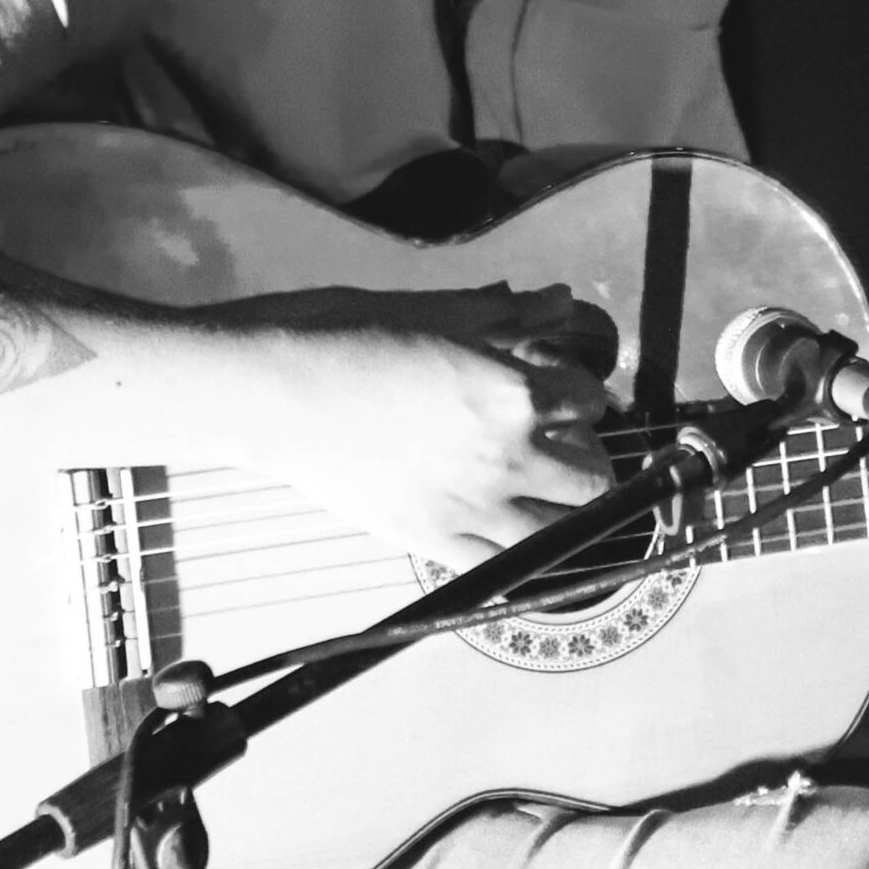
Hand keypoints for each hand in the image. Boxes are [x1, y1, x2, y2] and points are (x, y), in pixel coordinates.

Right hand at [210, 280, 618, 567]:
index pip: (589, 403)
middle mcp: (508, 457)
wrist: (278, 391)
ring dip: (562, 514)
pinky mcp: (433, 542)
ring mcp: (473, 508)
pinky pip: (499, 567)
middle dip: (584, 461)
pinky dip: (514, 554)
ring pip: (558, 532)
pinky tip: (505, 534)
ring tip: (542, 496)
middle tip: (561, 448)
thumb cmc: (351, 335)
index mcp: (515, 393)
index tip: (563, 394)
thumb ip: (510, 314)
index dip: (582, 396)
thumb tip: (560, 301)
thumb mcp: (438, 311)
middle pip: (589, 478)